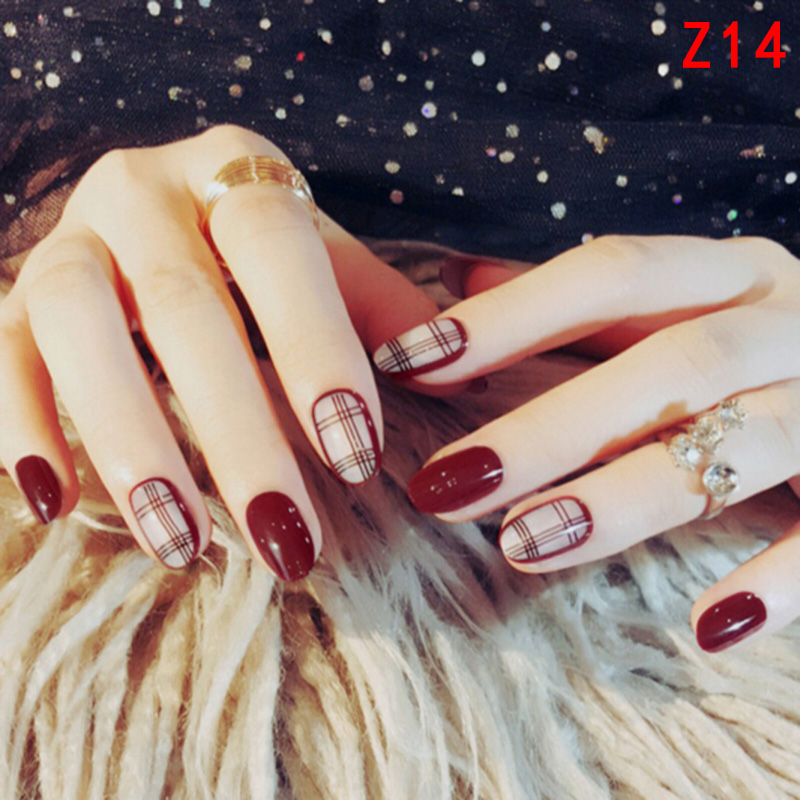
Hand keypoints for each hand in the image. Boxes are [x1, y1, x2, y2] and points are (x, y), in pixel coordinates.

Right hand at [0, 124, 446, 579]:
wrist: (164, 217)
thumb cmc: (263, 255)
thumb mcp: (330, 264)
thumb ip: (386, 306)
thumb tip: (461, 369)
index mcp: (237, 170)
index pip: (276, 245)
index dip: (314, 347)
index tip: (355, 458)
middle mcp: (143, 190)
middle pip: (182, 304)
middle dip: (236, 431)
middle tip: (285, 537)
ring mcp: (70, 239)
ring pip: (74, 323)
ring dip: (129, 442)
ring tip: (183, 544)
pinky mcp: (14, 295)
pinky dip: (21, 425)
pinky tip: (56, 502)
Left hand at [374, 234, 799, 651]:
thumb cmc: (766, 345)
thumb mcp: (686, 305)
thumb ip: (582, 303)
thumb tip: (456, 277)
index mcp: (734, 274)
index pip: (611, 275)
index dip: (507, 316)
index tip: (405, 363)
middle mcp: (792, 322)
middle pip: (668, 367)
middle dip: (550, 428)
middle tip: (443, 485)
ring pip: (745, 444)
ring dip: (629, 499)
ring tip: (524, 544)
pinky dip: (784, 581)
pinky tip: (707, 627)